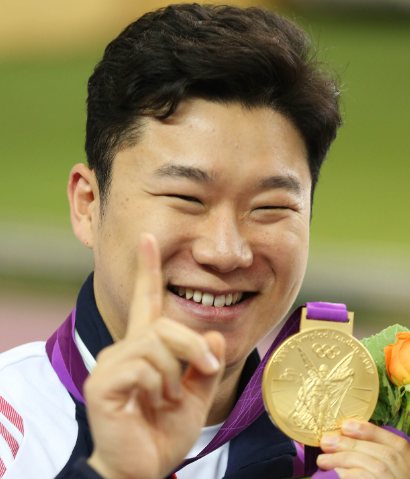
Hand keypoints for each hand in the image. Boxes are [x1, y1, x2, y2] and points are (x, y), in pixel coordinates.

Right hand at [85, 233, 225, 478]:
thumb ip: (203, 364)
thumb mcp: (195, 396)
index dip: (148, 269)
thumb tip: (210, 334)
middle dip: (192, 346)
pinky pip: (142, 365)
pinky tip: (150, 402)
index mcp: (145, 348)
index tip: (148, 239)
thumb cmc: (164, 432)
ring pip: (155, 343)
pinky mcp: (102, 383)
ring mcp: (110, 365)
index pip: (146, 301)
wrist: (143, 470)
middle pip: (164, 324)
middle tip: (206, 368)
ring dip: (175, 372)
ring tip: (168, 397)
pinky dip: (158, 385)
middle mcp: (124, 350)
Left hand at [318, 419, 409, 477]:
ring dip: (345, 459)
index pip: (398, 444)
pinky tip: (336, 473)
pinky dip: (349, 474)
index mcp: (408, 466)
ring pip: (375, 467)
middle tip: (325, 442)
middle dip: (351, 445)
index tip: (345, 425)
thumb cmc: (371, 476)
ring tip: (323, 460)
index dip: (371, 432)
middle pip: (384, 454)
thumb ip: (368, 453)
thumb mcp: (375, 465)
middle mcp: (408, 476)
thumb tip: (343, 434)